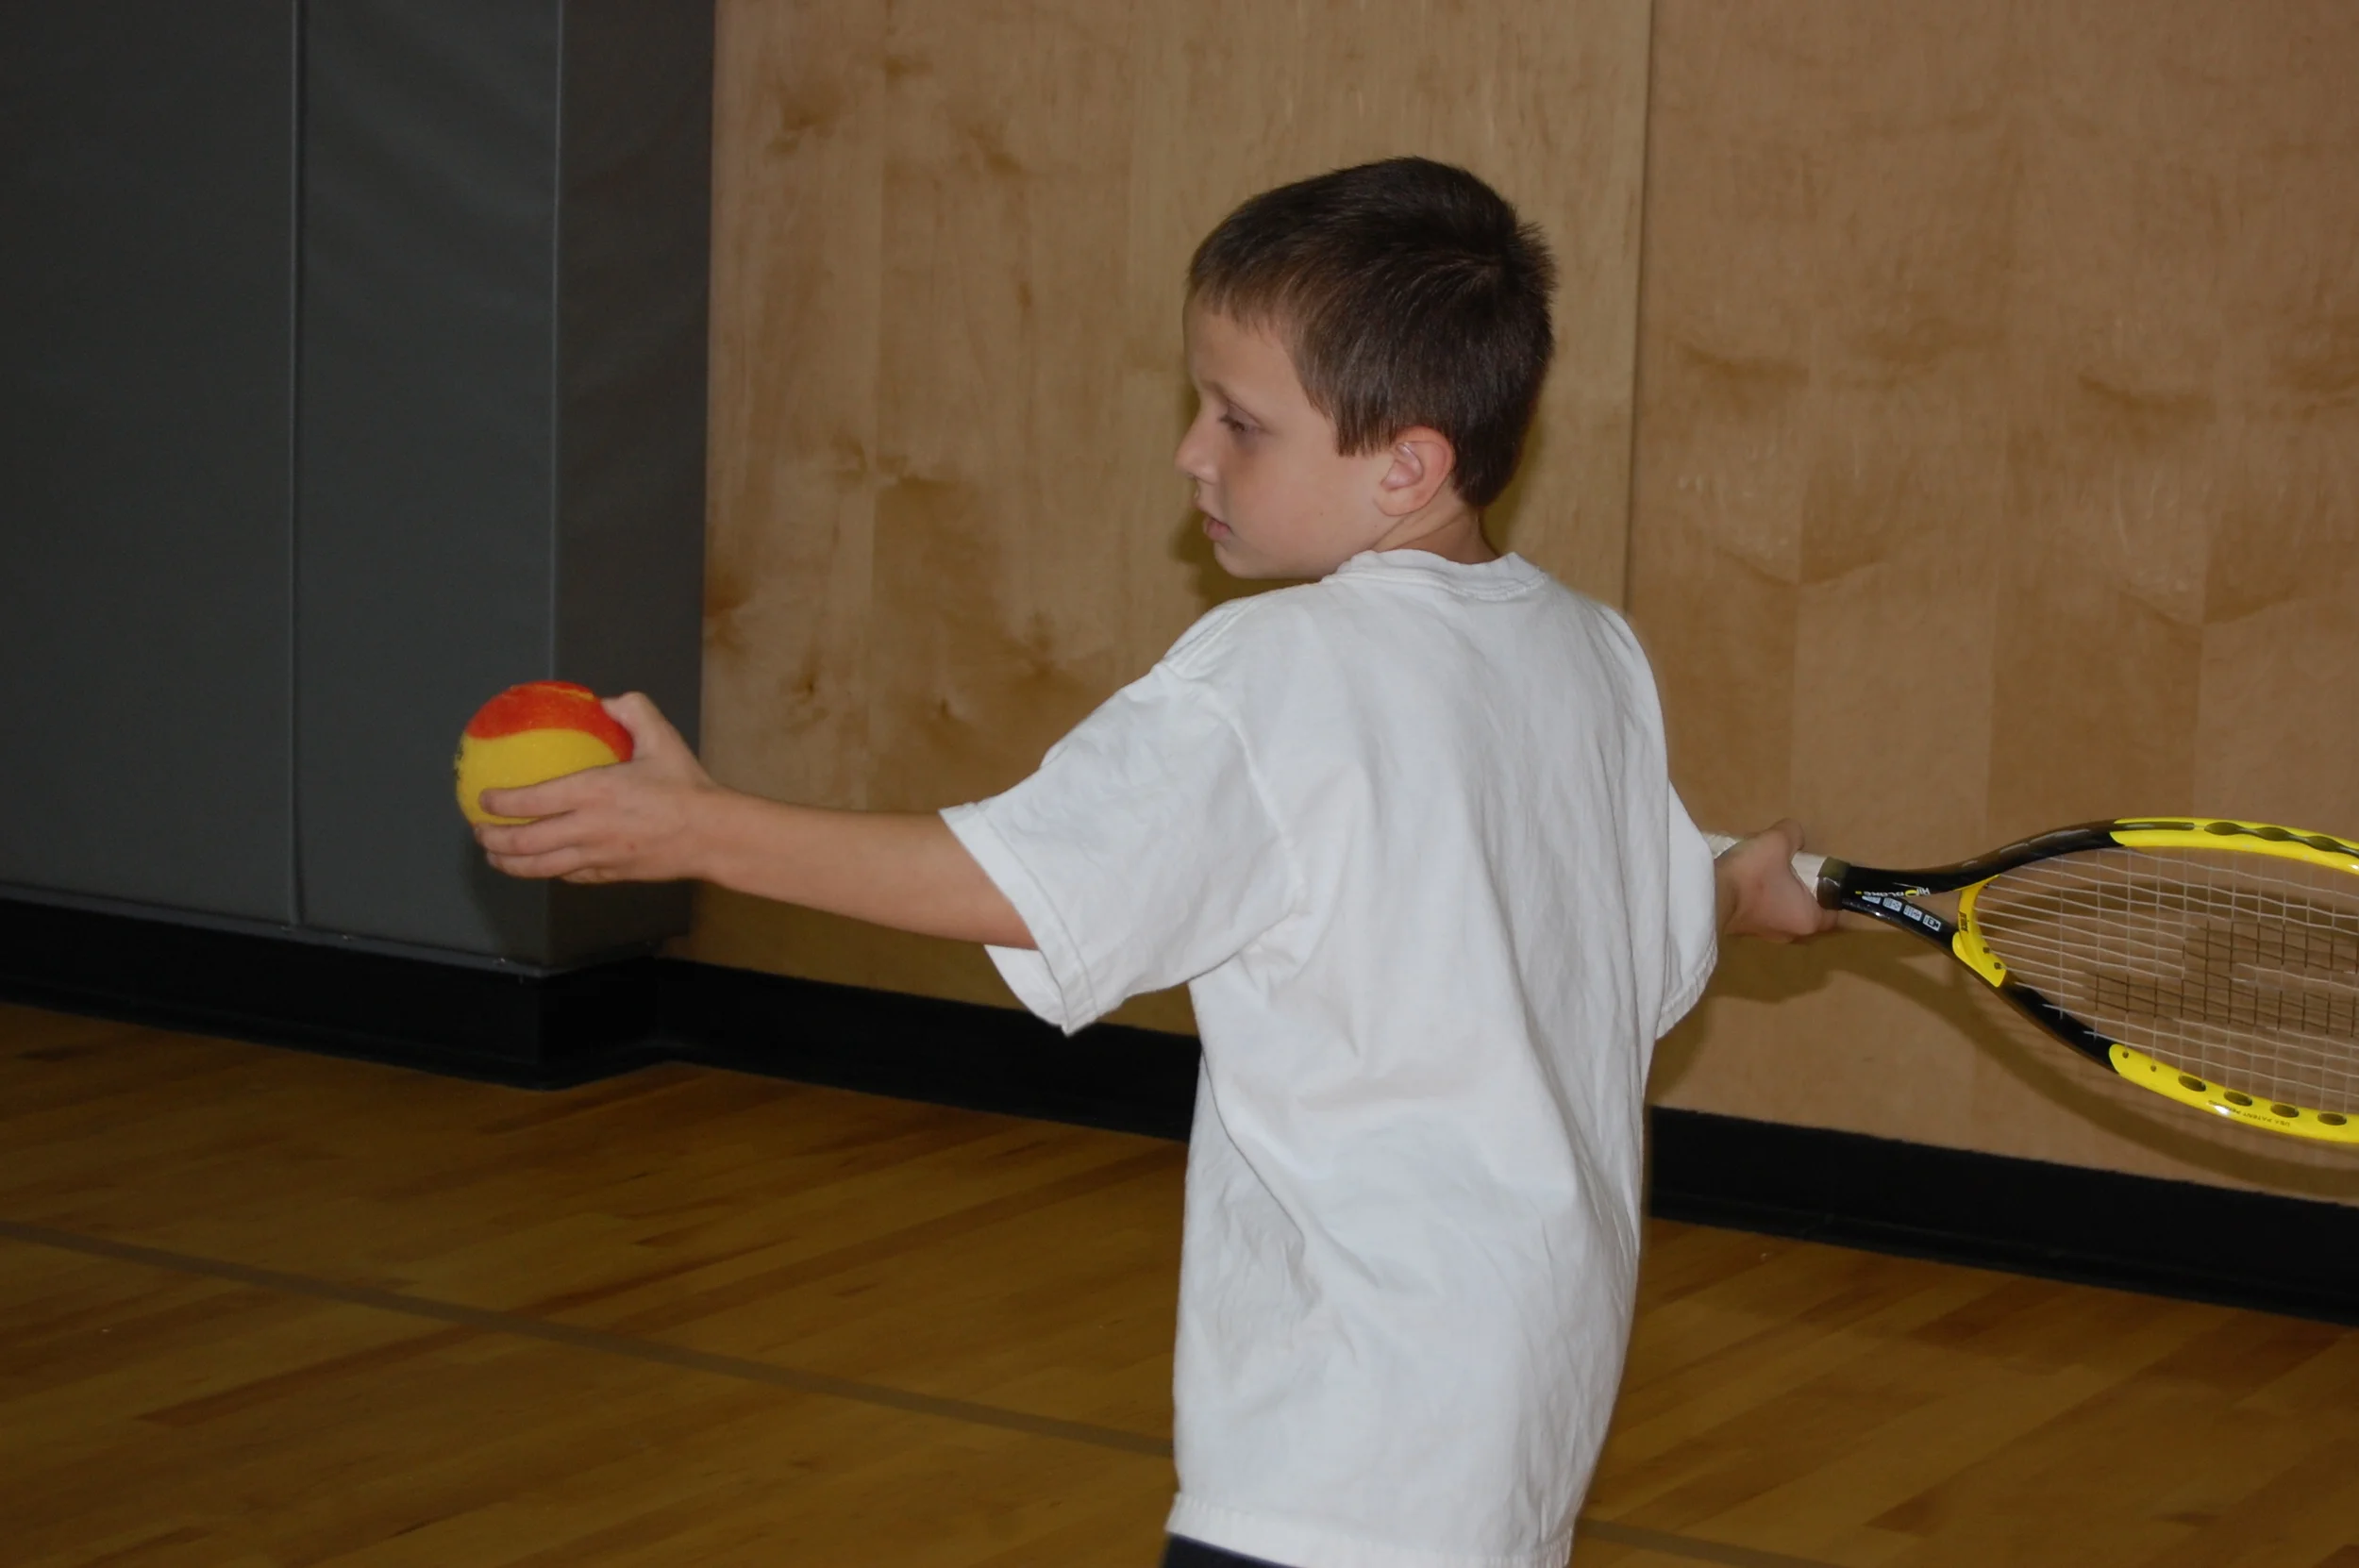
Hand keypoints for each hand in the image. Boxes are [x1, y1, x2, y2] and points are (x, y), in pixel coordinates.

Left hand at [473, 692, 720, 884]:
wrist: (712, 834)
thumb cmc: (686, 786)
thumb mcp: (662, 738)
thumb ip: (632, 711)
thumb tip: (606, 701)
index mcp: (593, 792)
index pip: (530, 801)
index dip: (499, 802)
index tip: (483, 798)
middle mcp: (587, 828)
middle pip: (524, 842)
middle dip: (492, 839)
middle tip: (481, 831)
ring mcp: (596, 856)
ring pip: (539, 867)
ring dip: (510, 863)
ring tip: (496, 857)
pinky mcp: (609, 874)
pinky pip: (568, 875)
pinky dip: (547, 870)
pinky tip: (542, 865)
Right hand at [1716, 819, 1838, 941]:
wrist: (1706, 896)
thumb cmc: (1751, 876)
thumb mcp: (1777, 842)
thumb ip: (1793, 835)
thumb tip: (1794, 835)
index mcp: (1808, 919)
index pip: (1832, 913)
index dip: (1829, 892)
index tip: (1821, 873)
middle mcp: (1789, 933)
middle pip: (1805, 910)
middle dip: (1801, 889)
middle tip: (1792, 866)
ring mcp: (1764, 934)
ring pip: (1781, 911)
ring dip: (1777, 893)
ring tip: (1766, 869)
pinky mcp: (1742, 930)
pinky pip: (1760, 913)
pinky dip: (1758, 898)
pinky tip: (1747, 878)